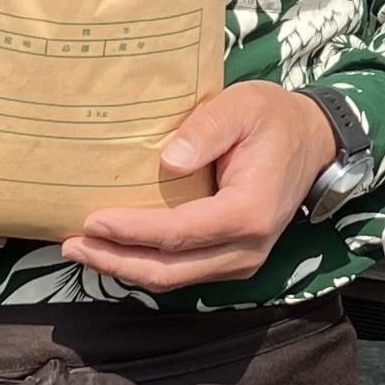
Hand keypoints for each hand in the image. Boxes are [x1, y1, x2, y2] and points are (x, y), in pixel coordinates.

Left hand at [63, 81, 338, 293]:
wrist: (312, 141)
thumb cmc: (274, 119)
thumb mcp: (243, 106)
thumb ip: (207, 129)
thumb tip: (167, 161)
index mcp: (249, 212)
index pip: (181, 233)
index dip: (134, 231)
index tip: (92, 221)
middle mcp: (247, 248)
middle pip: (171, 270)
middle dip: (117, 261)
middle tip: (72, 244)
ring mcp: (241, 260)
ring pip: (173, 279)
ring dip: (125, 268)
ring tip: (82, 249)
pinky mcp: (230, 259)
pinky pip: (182, 272)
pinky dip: (145, 265)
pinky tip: (114, 250)